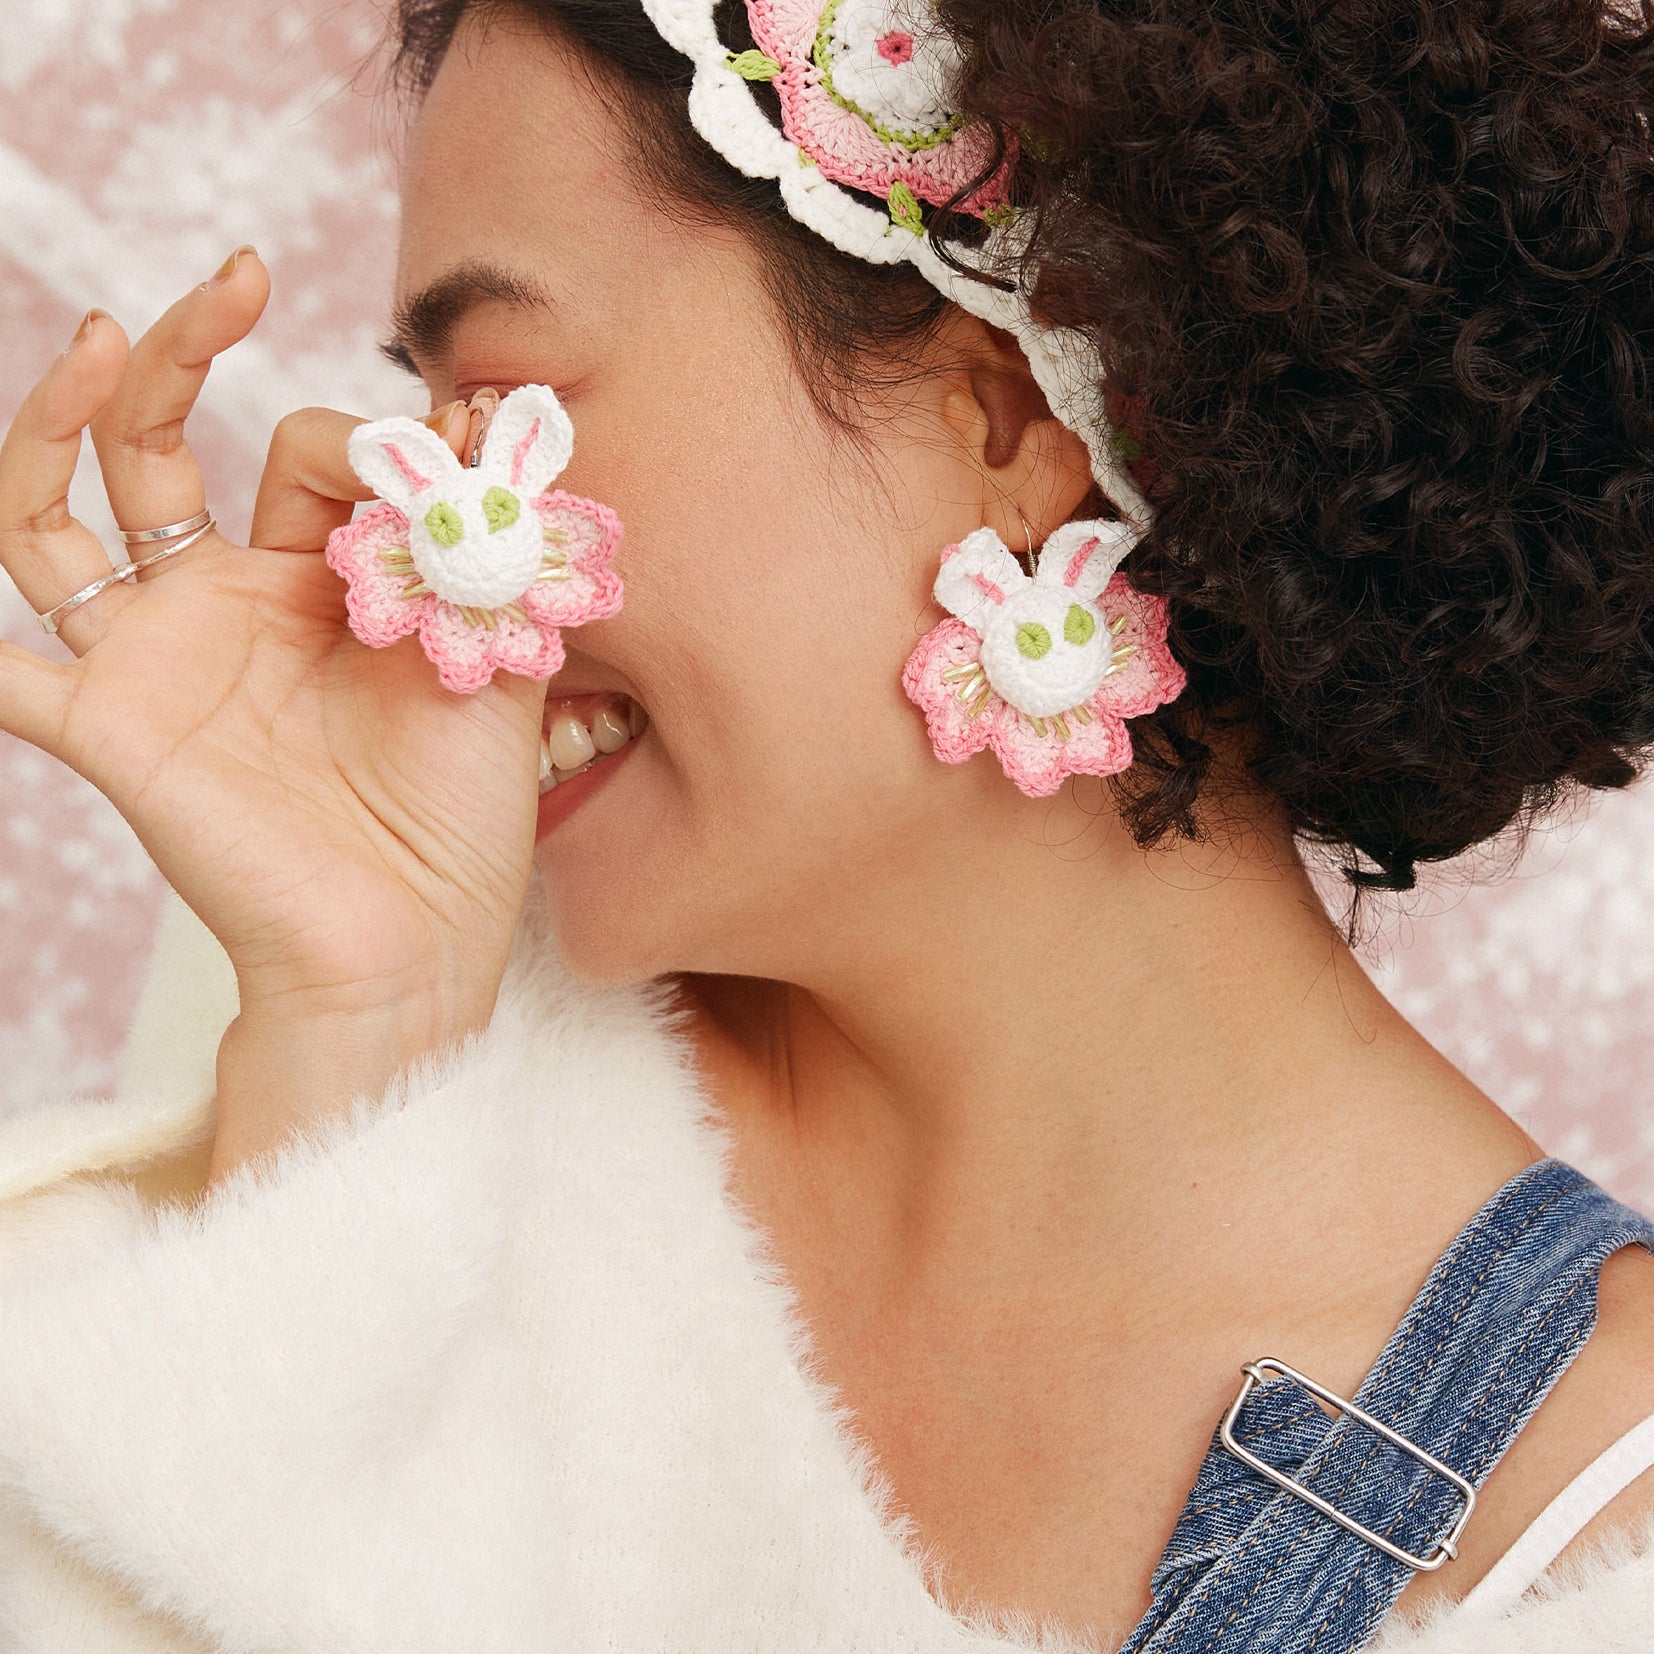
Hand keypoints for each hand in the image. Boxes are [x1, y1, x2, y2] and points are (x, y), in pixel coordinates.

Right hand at [0, 253, 545, 1082]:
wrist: (421, 941)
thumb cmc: (462, 814)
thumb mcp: (495, 654)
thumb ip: (482, 541)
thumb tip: (482, 411)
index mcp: (313, 587)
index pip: (305, 455)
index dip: (374, 438)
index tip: (458, 445)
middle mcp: (221, 609)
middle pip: (160, 449)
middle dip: (185, 353)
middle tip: (239, 277)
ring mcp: (156, 662)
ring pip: (55, 518)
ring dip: (58, 421)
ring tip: (99, 331)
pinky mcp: (110, 730)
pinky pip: (4, 672)